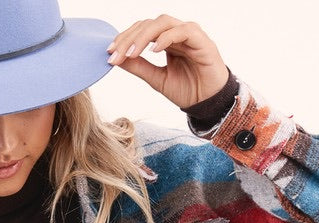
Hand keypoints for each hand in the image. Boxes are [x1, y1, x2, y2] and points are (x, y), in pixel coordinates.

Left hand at [106, 14, 229, 107]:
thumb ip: (139, 68)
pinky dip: (166, 38)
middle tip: (115, 54)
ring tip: (131, 53)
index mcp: (165, 41)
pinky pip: (182, 31)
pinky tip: (154, 50)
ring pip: (162, 23)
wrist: (209, 103)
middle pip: (148, 24)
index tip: (109, 54)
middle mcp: (176, 33)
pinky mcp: (201, 40)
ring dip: (143, 36)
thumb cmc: (187, 90)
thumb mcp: (157, 80)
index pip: (141, 31)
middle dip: (128, 38)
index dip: (124, 39)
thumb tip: (116, 60)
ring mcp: (189, 34)